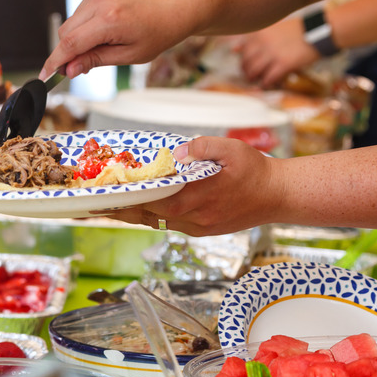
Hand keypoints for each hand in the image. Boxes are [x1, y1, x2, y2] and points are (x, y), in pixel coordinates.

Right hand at [40, 0, 186, 79]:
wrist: (173, 6)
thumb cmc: (158, 31)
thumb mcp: (128, 55)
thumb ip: (95, 61)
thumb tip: (70, 69)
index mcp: (111, 19)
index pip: (71, 43)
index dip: (55, 61)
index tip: (46, 74)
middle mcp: (102, 0)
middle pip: (66, 32)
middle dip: (67, 52)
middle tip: (79, 66)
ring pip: (71, 21)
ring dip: (77, 37)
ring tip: (101, 44)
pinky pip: (81, 10)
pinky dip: (85, 24)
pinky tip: (102, 29)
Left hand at [107, 136, 283, 235]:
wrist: (279, 195)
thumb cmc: (256, 171)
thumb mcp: (231, 149)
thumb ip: (201, 147)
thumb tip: (176, 151)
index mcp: (196, 199)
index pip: (153, 203)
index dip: (127, 201)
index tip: (104, 200)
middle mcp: (194, 218)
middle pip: (148, 216)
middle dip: (121, 211)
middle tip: (96, 206)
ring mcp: (198, 227)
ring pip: (157, 222)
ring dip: (135, 214)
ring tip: (110, 207)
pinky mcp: (203, 230)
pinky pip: (171, 224)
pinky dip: (154, 216)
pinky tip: (141, 208)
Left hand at [236, 17, 319, 87]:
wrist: (318, 31)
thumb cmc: (297, 31)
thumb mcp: (273, 29)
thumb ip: (254, 39)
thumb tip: (233, 50)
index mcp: (259, 33)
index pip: (242, 51)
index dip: (244, 61)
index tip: (247, 65)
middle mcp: (263, 42)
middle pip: (245, 63)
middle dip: (246, 72)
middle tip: (251, 75)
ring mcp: (272, 53)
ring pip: (253, 72)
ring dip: (254, 79)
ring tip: (258, 80)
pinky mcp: (283, 64)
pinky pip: (268, 78)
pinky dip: (266, 84)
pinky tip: (268, 84)